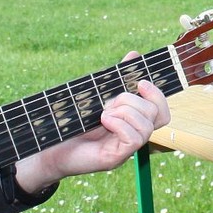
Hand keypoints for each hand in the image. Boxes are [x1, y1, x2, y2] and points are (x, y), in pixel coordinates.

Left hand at [14, 54, 168, 192]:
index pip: (161, 112)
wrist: (50, 147)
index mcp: (132, 122)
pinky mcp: (116, 158)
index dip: (157, 95)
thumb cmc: (73, 123)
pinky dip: (120, 124)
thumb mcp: (97, 97)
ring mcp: (126, 149)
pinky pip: (134, 139)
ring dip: (125, 112)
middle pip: (157, 115)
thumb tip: (134, 55)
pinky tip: (104, 120)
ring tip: (104, 113)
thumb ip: (116, 79)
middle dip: (134, 101)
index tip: (141, 83)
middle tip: (110, 102)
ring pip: (147, 127)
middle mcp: (133, 136)